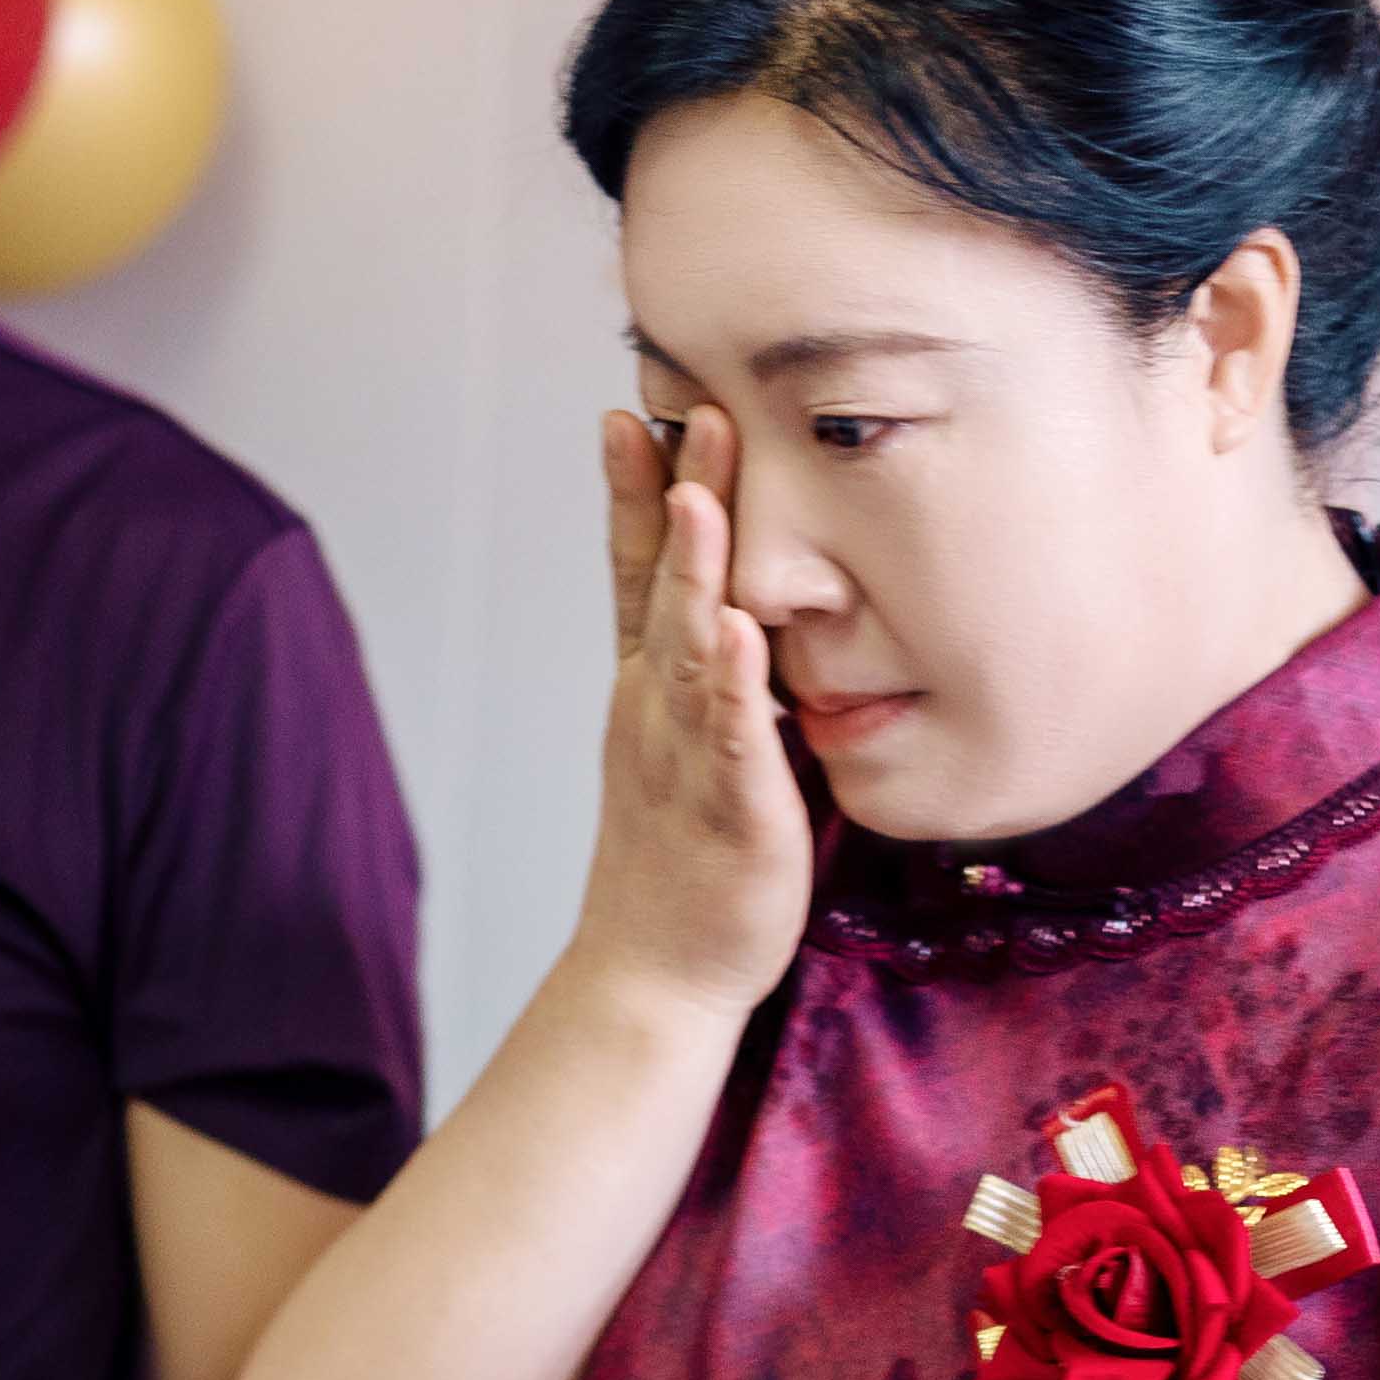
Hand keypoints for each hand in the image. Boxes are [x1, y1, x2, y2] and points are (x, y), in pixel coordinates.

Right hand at [572, 405, 813, 1026]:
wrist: (656, 973)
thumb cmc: (685, 859)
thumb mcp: (692, 746)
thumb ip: (714, 674)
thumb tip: (746, 602)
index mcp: (649, 690)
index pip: (636, 574)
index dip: (633, 494)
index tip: (634, 410)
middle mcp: (657, 709)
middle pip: (660, 585)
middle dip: (673, 495)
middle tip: (684, 406)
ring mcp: (687, 756)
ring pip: (686, 646)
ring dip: (693, 567)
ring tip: (697, 492)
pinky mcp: (732, 810)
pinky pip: (730, 737)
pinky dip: (729, 682)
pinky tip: (736, 628)